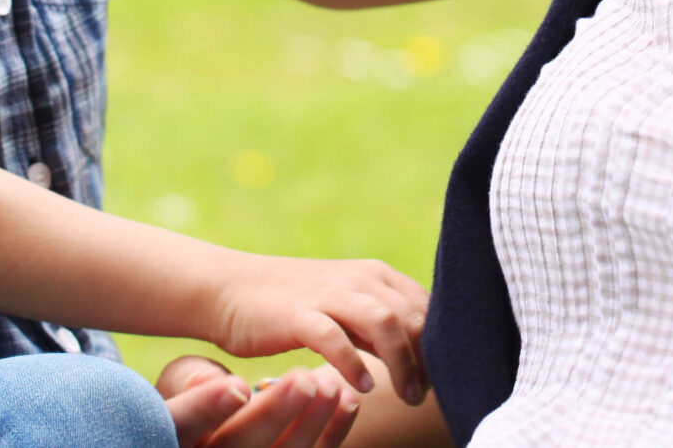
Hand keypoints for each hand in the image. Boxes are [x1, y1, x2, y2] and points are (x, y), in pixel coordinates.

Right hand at [160, 355, 360, 447]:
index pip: (183, 424)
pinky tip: (349, 401)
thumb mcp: (178, 389)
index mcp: (176, 439)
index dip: (207, 407)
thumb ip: (188, 380)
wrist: (227, 433)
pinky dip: (334, 433)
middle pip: (240, 445)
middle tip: (303, 380)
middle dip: (275, 414)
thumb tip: (207, 377)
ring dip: (312, 423)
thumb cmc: (193, 403)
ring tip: (330, 386)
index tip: (237, 385)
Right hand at [207, 255, 429, 405]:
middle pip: (413, 316)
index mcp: (376, 276)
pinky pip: (334, 337)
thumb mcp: (346, 310)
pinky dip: (353, 363)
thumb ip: (379, 327)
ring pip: (384, 322)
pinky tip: (364, 388)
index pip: (427, 308)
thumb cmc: (294, 307)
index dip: (440, 345)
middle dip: (428, 358)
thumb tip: (421, 356)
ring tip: (408, 396)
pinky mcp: (298, 314)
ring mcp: (329, 294)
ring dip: (402, 362)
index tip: (441, 380)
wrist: (230, 289)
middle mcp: (359, 279)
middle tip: (427, 395)